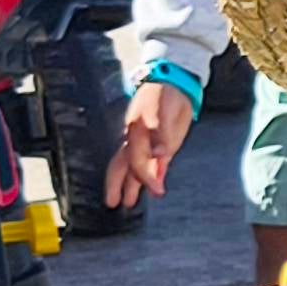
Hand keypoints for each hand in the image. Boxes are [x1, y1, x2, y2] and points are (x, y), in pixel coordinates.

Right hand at [109, 79, 195, 206]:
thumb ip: (163, 137)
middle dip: (118, 185)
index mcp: (138, 132)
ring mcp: (137, 138)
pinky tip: (134, 184)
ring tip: (122, 200)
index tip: (158, 191)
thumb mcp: (168, 114)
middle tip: (114, 204)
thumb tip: (159, 156)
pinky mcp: (144, 139)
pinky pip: (133, 158)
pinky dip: (133, 173)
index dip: (147, 178)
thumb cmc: (169, 97)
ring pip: (126, 163)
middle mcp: (134, 137)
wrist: (172, 81)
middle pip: (122, 165)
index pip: (138, 162)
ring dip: (124, 183)